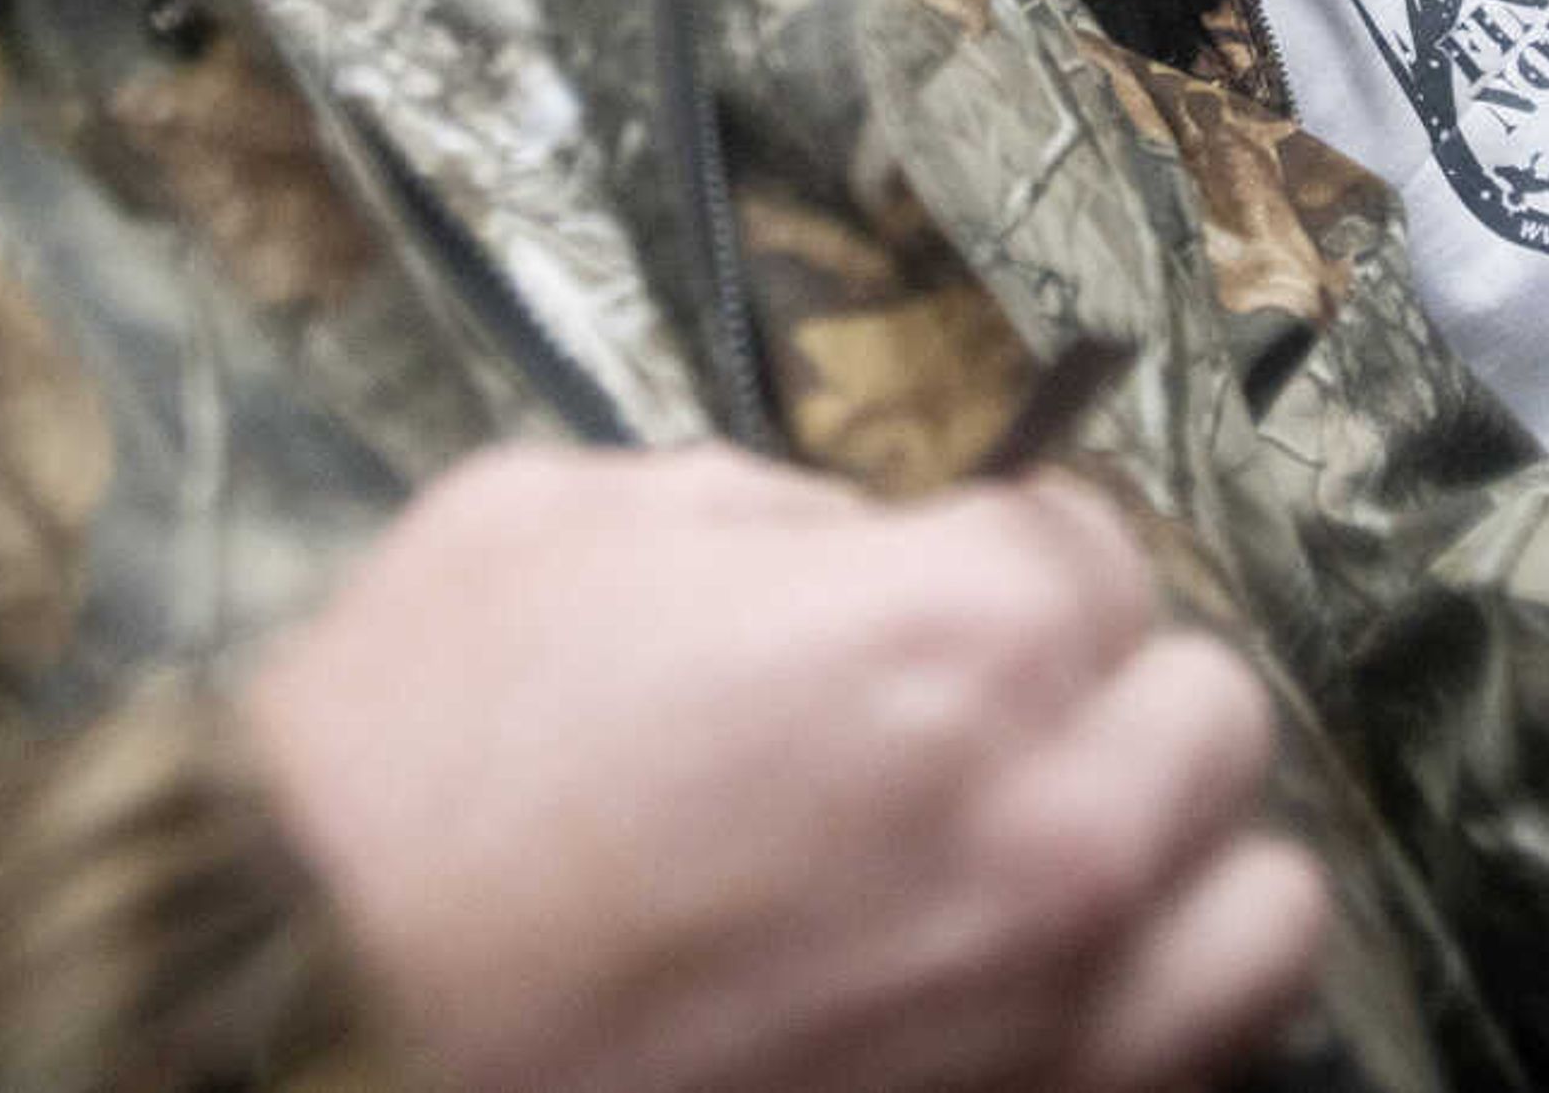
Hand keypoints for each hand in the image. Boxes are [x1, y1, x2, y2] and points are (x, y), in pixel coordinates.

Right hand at [244, 442, 1327, 1092]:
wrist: (291, 1038)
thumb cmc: (397, 784)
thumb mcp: (557, 522)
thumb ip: (763, 511)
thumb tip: (859, 546)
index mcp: (947, 637)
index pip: (1099, 546)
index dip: (1007, 558)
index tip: (949, 586)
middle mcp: (1042, 829)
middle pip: (1202, 710)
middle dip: (1100, 692)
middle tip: (988, 720)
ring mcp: (1046, 1022)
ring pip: (1256, 900)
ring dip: (1172, 858)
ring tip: (1060, 857)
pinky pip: (1198, 1059)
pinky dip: (1154, 1006)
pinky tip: (1053, 983)